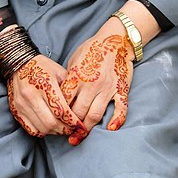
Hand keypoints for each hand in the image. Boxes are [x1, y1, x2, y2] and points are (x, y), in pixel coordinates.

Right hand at [7, 55, 87, 142]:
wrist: (18, 64)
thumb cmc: (43, 68)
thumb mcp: (60, 73)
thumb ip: (70, 91)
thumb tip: (79, 111)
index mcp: (45, 84)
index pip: (62, 111)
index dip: (73, 122)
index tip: (80, 126)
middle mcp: (31, 95)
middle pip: (52, 123)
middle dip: (65, 129)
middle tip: (72, 129)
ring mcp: (22, 104)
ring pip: (42, 129)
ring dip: (55, 132)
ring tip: (62, 128)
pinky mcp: (16, 111)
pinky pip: (32, 130)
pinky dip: (43, 132)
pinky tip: (50, 127)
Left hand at [60, 21, 133, 143]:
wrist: (115, 39)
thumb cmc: (92, 50)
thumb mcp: (74, 61)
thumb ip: (69, 80)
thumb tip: (61, 97)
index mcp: (77, 76)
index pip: (64, 101)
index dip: (59, 114)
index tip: (56, 123)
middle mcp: (91, 84)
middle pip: (78, 111)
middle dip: (71, 126)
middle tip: (66, 135)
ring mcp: (107, 89)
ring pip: (95, 114)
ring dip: (87, 128)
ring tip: (80, 137)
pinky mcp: (121, 90)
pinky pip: (120, 108)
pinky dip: (116, 120)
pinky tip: (110, 129)